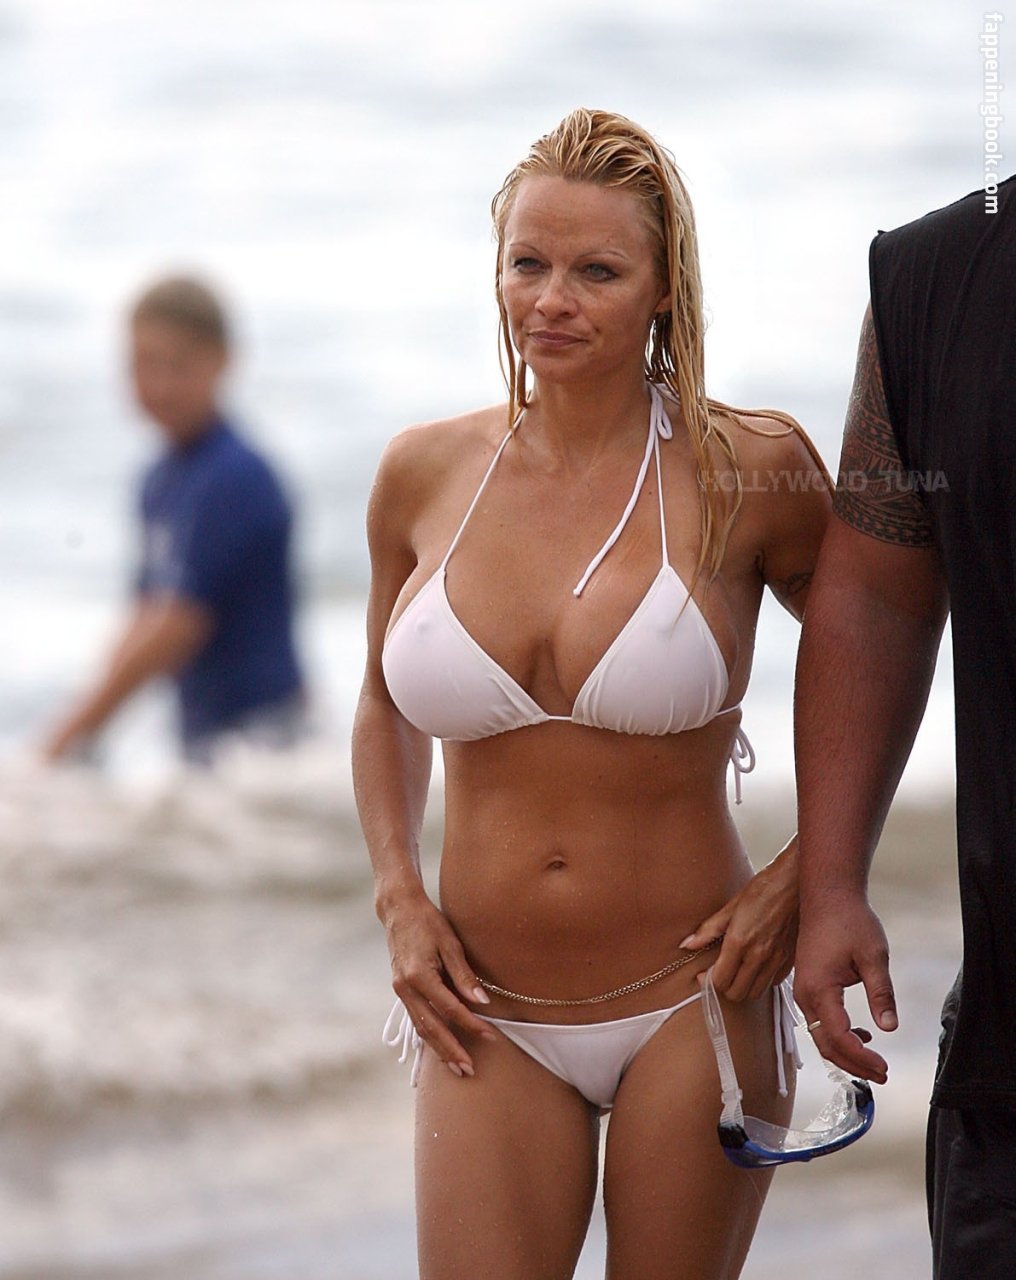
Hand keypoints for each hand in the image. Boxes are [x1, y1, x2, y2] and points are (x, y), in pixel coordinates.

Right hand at [382, 884, 497, 1077]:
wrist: (398, 910)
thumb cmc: (428, 922)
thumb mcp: (450, 943)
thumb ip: (464, 975)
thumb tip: (482, 1002)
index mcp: (419, 975)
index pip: (449, 1008)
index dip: (470, 1024)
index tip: (490, 1036)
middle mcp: (405, 987)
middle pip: (430, 1027)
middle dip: (450, 1050)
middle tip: (469, 1070)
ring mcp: (400, 990)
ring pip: (420, 1028)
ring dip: (438, 1050)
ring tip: (457, 1068)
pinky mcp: (401, 990)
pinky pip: (415, 1019)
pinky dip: (428, 1036)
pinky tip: (440, 1048)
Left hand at [680, 840, 798, 1001]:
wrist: (793, 883)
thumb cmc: (763, 889)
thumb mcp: (730, 906)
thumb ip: (708, 929)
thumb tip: (688, 943)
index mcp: (740, 942)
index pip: (720, 980)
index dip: (707, 981)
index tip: (703, 974)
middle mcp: (759, 955)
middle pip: (737, 993)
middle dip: (724, 988)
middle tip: (718, 974)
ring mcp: (776, 959)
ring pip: (756, 993)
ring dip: (743, 987)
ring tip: (736, 972)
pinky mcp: (790, 959)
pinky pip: (773, 983)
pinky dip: (762, 981)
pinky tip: (756, 967)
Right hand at [793, 894, 895, 1083]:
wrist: (828, 893)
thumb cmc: (851, 920)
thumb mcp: (874, 956)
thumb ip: (881, 994)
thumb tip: (889, 1028)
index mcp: (819, 989)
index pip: (839, 1037)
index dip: (862, 1058)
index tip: (885, 1068)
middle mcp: (804, 993)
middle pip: (825, 1043)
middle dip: (853, 1064)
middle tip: (882, 1074)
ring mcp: (802, 989)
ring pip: (820, 1034)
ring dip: (845, 1051)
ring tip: (874, 1062)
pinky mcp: (807, 983)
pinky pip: (818, 1019)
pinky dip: (836, 1034)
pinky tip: (860, 1033)